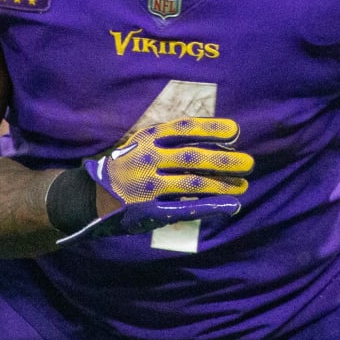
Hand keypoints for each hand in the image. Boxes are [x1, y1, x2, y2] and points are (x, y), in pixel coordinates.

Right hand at [59, 116, 251, 242]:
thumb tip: (208, 137)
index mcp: (146, 139)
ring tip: (243, 185)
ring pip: (193, 183)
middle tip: (249, 162)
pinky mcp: (150, 211)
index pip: (184, 129)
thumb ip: (167, 141)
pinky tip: (230, 206)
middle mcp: (148, 160)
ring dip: (222, 184)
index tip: (236, 131)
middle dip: (224, 160)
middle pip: (194, 157)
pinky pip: (186, 208)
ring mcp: (149, 187)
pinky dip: (211, 207)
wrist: (90, 197)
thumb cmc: (122, 166)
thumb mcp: (138, 144)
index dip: (212, 129)